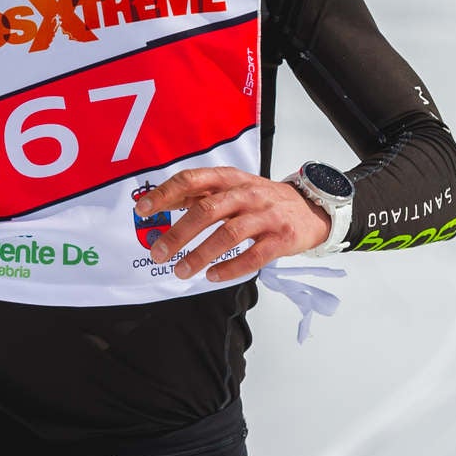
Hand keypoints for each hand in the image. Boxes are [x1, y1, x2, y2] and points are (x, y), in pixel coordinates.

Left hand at [137, 167, 330, 283]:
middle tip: (157, 253)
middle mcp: (247, 193)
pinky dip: (231, 268)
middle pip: (207, 210)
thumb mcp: (233, 188)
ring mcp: (266, 216)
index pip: (192, 180)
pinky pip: (254, 255)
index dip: (165, 194)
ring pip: (229, 234)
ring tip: (180, 271)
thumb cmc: (263, 201)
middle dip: (178, 233)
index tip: (143, 210)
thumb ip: (200, 194)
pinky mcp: (282, 238)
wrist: (312, 209)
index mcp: (230, 179)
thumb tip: (159, 203)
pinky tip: (213, 276)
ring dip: (201, 255)